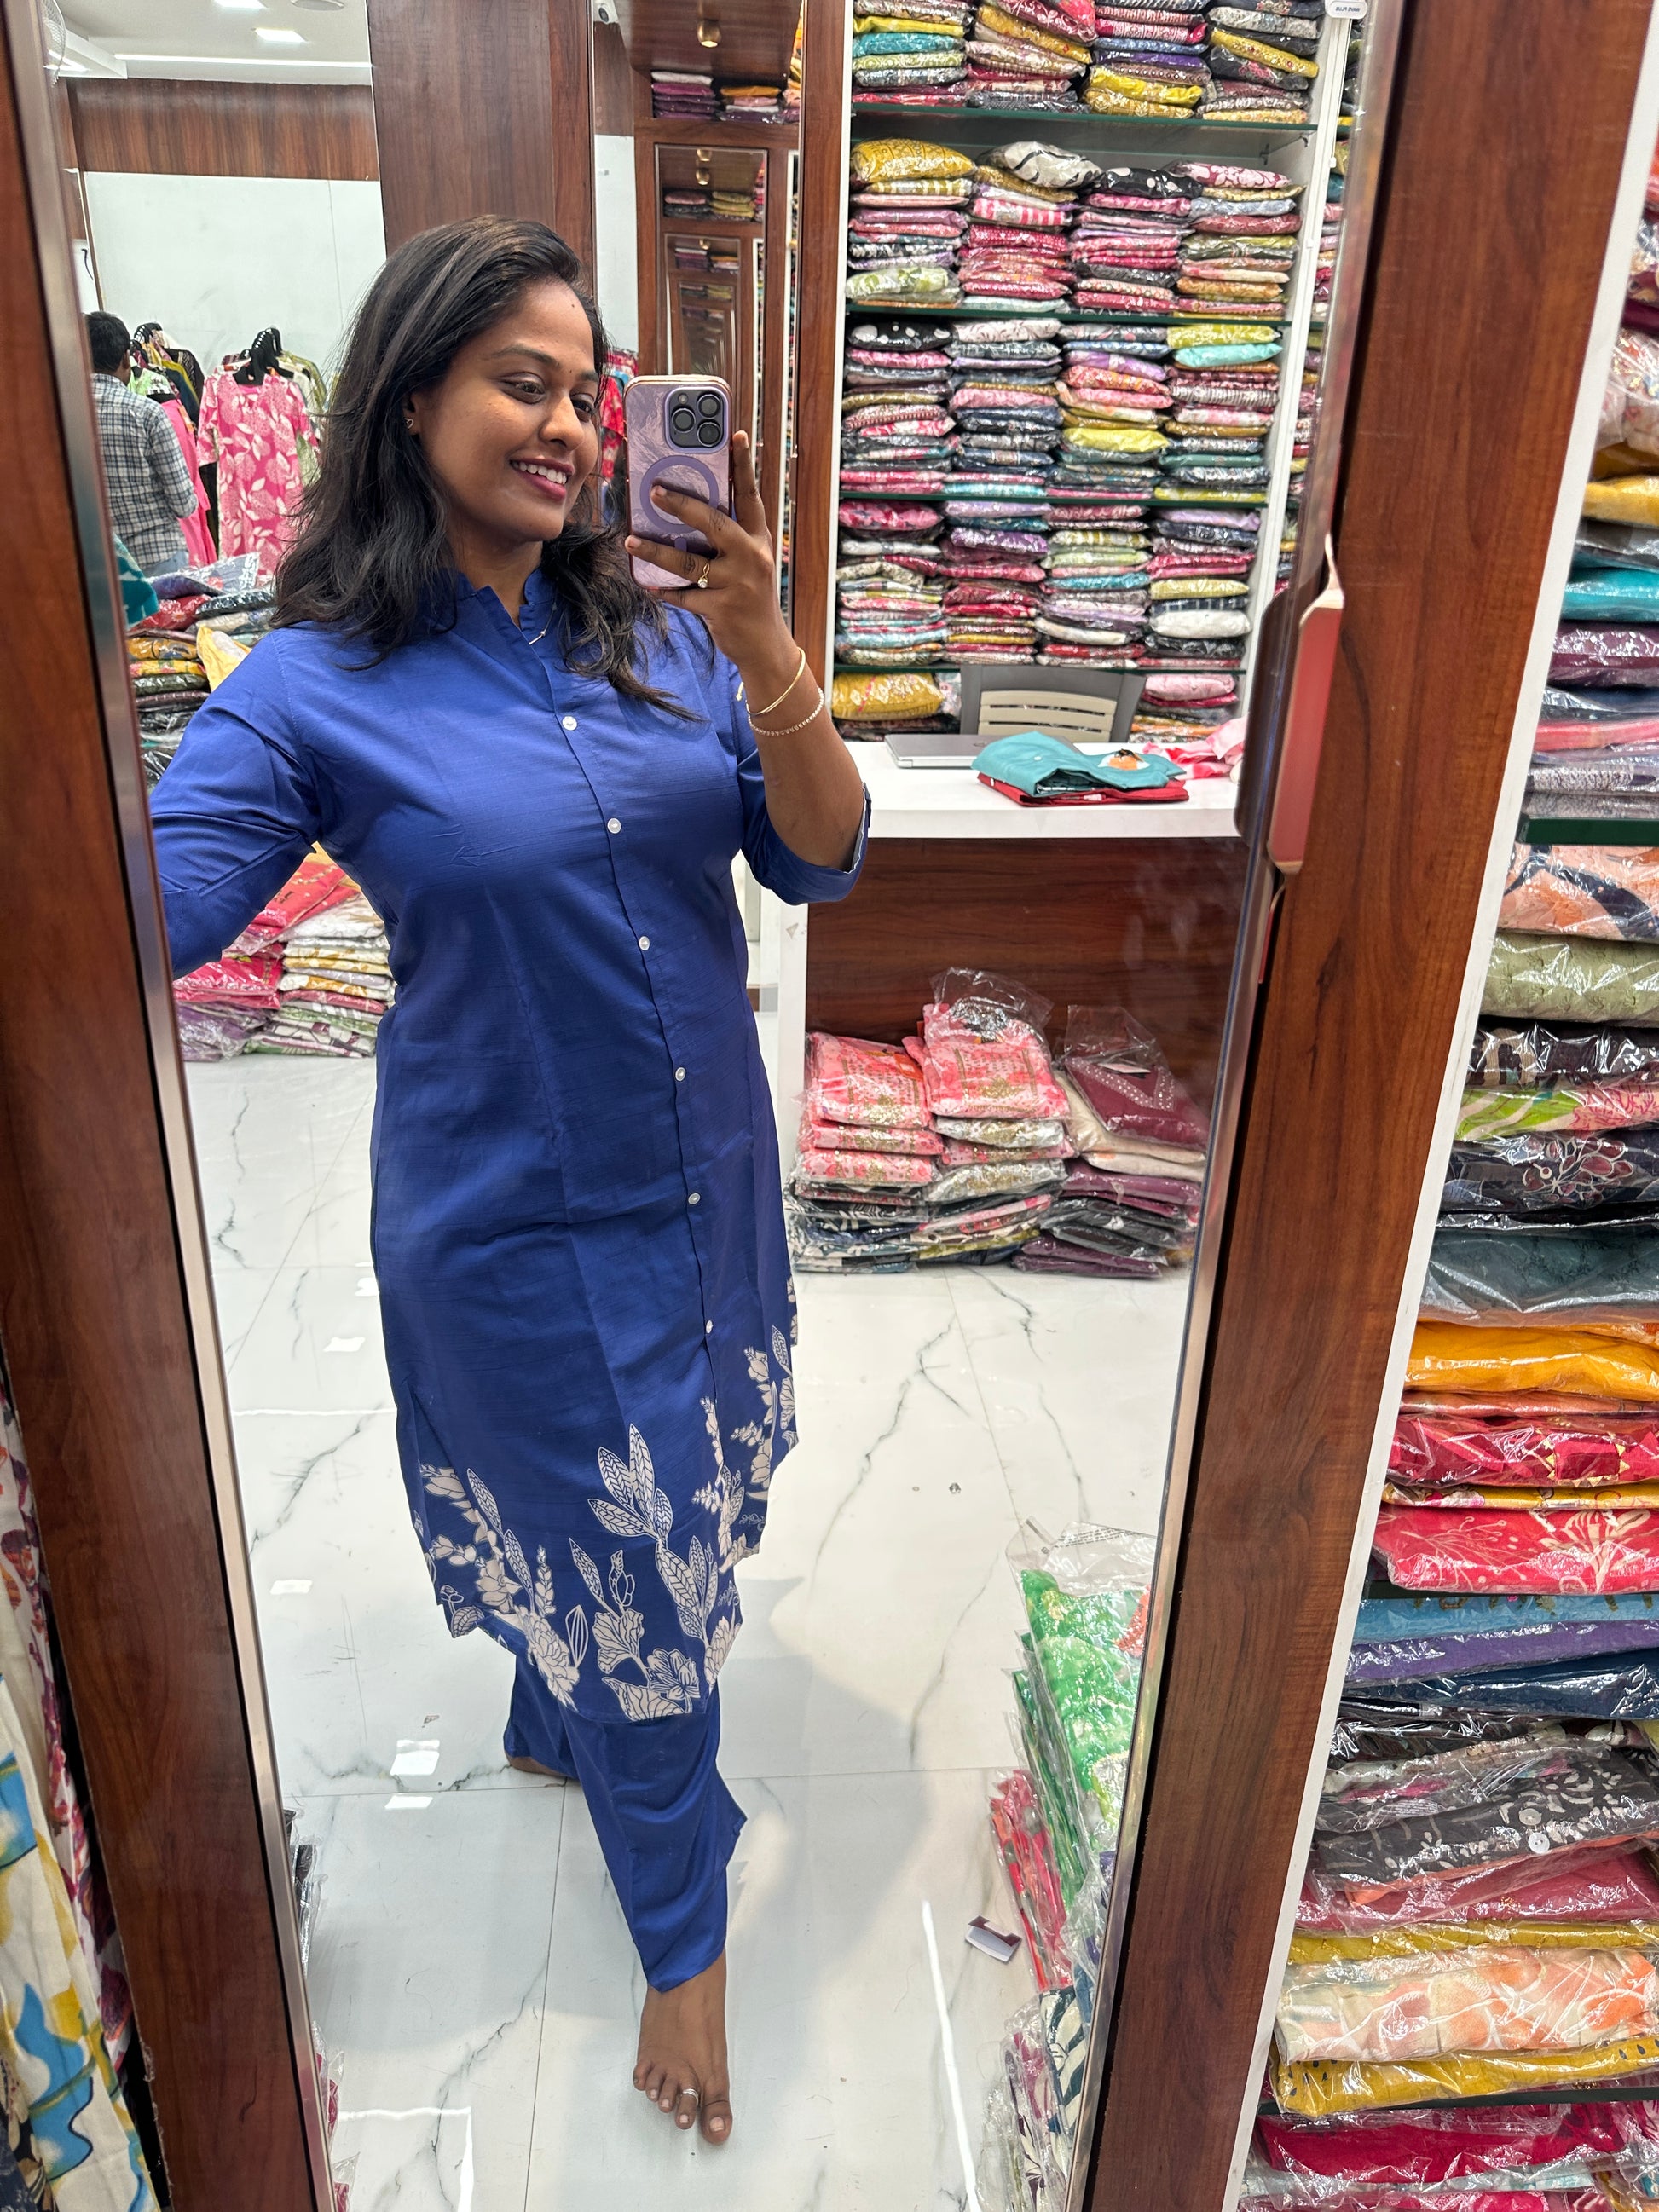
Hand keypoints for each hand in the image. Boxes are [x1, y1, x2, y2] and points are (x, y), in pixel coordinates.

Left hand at [626, 432, 798, 691]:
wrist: (765, 645)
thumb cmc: (750, 594)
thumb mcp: (749, 560)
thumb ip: (728, 536)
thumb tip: (684, 510)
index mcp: (758, 538)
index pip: (750, 496)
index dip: (744, 465)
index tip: (737, 435)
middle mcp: (751, 557)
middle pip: (714, 522)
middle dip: (682, 505)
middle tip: (654, 491)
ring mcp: (736, 584)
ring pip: (689, 562)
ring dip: (657, 550)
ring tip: (632, 540)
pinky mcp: (721, 610)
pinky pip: (684, 595)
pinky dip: (664, 589)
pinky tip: (647, 582)